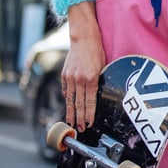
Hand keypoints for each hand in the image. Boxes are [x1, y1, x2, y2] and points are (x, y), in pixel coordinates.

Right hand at [60, 3, 106, 129]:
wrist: (83, 38)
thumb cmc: (96, 51)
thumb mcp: (103, 67)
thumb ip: (99, 82)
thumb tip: (97, 97)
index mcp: (91, 78)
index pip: (89, 102)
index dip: (88, 115)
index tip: (88, 125)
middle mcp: (78, 79)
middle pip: (78, 104)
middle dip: (79, 119)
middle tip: (79, 130)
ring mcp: (69, 77)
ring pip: (70, 100)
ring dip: (71, 113)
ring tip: (71, 123)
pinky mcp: (64, 75)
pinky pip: (66, 91)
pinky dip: (67, 100)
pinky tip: (69, 107)